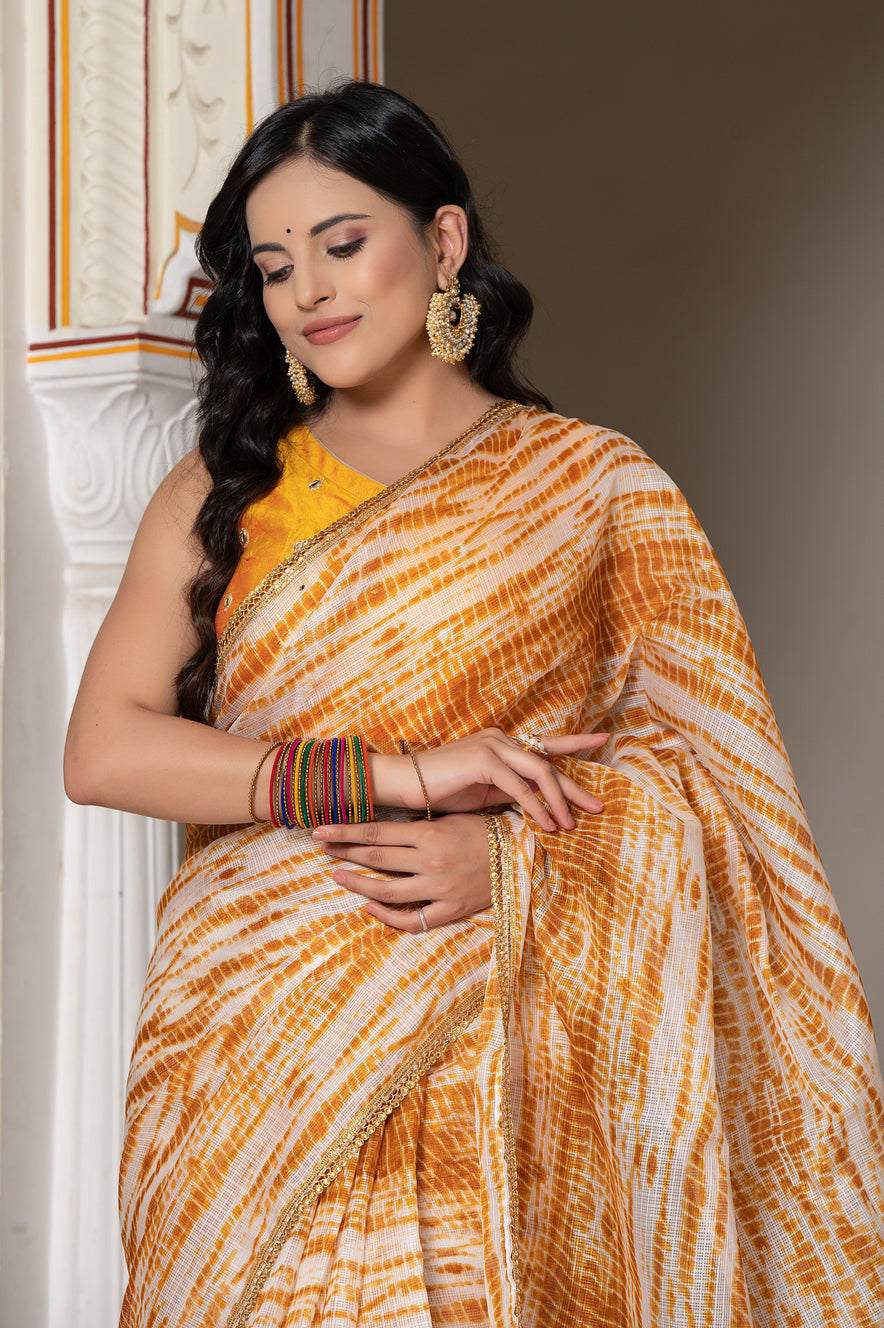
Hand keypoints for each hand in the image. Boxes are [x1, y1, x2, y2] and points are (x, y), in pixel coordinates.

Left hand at [313, 813, 491, 931]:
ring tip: (338, 876)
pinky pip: (413, 920)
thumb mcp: (452, 818)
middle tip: (321, 847)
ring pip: (388, 891)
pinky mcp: (450, 908)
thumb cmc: (486, 831)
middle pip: (376, 858)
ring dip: (358, 884)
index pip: (377, 832)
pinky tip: (370, 908)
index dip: (345, 832)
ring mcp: (439, 887)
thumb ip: (419, 827)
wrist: (523, 855)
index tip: (322, 829)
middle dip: (344, 852)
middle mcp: (431, 860)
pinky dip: (388, 917)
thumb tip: (383, 830)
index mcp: (430, 833)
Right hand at [373, 728, 607, 831]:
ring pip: (540, 773)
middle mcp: (501, 740)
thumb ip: (510, 793)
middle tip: (597, 806)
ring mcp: (493, 747)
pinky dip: (535, 807)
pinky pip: (519, 787)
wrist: (403, 782)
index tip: (604, 740)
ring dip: (558, 802)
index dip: (576, 741)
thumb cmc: (440, 790)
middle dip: (575, 788)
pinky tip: (545, 824)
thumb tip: (538, 809)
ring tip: (570, 825)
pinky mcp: (484, 761)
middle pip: (549, 763)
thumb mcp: (483, 793)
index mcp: (502, 745)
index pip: (545, 744)